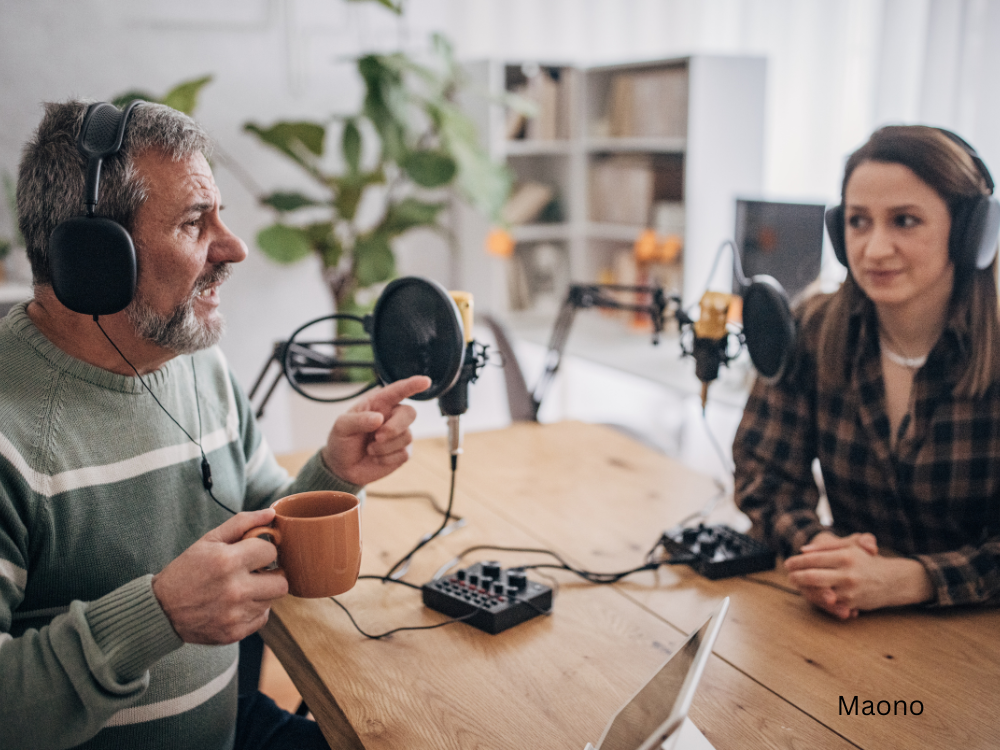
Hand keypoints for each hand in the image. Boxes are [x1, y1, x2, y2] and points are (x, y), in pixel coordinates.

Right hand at [152, 508, 287, 643]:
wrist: (161, 609)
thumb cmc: (187, 569)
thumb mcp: (209, 540)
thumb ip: (242, 523)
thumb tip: (271, 513)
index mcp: (227, 561)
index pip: (271, 552)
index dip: (263, 550)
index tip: (252, 554)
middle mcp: (234, 590)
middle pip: (281, 582)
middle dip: (271, 574)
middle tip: (255, 573)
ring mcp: (235, 614)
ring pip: (272, 600)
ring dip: (261, 593)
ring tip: (241, 588)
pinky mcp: (234, 632)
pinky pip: (261, 618)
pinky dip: (253, 610)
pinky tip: (236, 604)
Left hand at [322, 375, 431, 486]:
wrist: (343, 468)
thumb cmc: (342, 440)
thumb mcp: (342, 427)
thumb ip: (358, 420)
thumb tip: (379, 418)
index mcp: (378, 403)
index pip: (398, 391)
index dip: (412, 385)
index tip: (425, 381)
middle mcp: (392, 416)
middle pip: (409, 413)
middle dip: (394, 427)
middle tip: (377, 437)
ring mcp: (399, 434)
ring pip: (407, 436)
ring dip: (385, 447)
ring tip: (369, 449)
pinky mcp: (402, 452)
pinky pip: (404, 453)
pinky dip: (387, 458)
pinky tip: (376, 458)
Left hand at [785, 532, 933, 618]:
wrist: (893, 580)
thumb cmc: (867, 559)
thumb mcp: (850, 545)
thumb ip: (826, 547)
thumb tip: (803, 550)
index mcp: (845, 556)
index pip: (814, 559)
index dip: (797, 561)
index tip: (788, 563)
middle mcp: (847, 574)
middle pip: (812, 577)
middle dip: (797, 576)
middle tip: (789, 575)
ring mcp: (849, 591)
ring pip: (818, 592)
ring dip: (804, 589)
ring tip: (796, 584)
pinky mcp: (851, 604)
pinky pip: (829, 603)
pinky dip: (817, 599)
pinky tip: (810, 594)